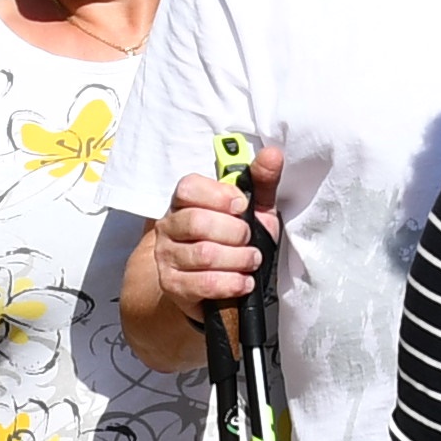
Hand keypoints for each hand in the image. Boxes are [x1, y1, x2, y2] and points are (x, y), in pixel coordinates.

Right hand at [148, 144, 281, 307]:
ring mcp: (167, 256)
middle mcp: (169, 226)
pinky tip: (244, 281)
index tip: (241, 206)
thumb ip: (261, 182)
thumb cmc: (234, 242)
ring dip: (238, 259)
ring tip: (252, 261)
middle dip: (235, 233)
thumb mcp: (253, 211)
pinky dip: (232, 283)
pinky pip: (203, 283)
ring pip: (203, 254)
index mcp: (185, 201)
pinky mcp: (172, 285)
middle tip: (249, 240)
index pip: (189, 188)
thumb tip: (273, 154)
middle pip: (197, 222)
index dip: (219, 196)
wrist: (215, 286)